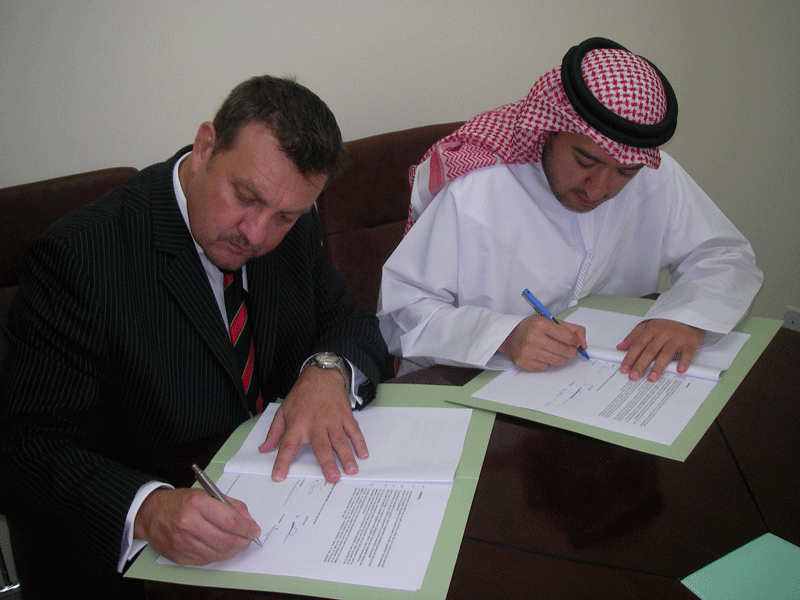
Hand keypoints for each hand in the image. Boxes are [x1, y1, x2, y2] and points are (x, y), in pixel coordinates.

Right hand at [133, 487, 259, 564]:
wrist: (151, 513)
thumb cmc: (180, 502)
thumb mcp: (206, 494)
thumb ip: (230, 505)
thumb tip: (248, 520)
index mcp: (197, 504)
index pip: (230, 521)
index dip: (247, 528)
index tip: (254, 529)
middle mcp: (189, 524)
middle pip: (226, 540)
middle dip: (243, 541)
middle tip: (248, 538)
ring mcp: (183, 542)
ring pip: (218, 553)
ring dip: (233, 550)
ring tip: (237, 543)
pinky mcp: (180, 556)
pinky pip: (206, 560)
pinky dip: (218, 555)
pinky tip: (220, 547)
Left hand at [259, 366, 367, 482]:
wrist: (321, 375)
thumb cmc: (301, 395)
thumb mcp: (283, 412)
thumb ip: (274, 433)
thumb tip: (265, 449)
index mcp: (297, 424)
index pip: (288, 445)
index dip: (282, 462)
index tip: (279, 476)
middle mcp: (316, 424)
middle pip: (321, 446)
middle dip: (328, 463)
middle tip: (333, 478)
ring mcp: (332, 420)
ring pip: (340, 440)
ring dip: (346, 456)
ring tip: (351, 470)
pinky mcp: (345, 416)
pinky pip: (353, 431)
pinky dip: (359, 442)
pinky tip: (363, 454)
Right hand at [498, 315, 586, 371]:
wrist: (509, 336)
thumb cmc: (532, 328)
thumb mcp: (551, 322)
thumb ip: (572, 329)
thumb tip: (584, 345)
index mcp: (541, 324)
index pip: (569, 337)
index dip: (575, 341)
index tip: (574, 342)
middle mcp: (534, 338)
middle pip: (565, 351)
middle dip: (572, 352)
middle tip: (569, 350)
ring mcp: (528, 352)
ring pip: (558, 361)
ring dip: (562, 358)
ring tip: (556, 352)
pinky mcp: (525, 363)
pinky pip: (547, 368)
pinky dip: (548, 363)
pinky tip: (543, 356)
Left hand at [617, 319, 704, 381]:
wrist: (690, 316)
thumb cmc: (667, 324)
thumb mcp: (647, 326)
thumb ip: (633, 337)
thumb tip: (620, 347)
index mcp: (651, 330)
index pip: (638, 345)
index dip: (630, 357)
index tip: (624, 369)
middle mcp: (663, 334)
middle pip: (650, 351)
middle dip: (640, 365)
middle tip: (634, 376)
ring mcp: (677, 338)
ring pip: (666, 353)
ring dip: (658, 367)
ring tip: (651, 378)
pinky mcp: (690, 343)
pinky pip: (687, 353)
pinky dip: (684, 362)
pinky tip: (679, 370)